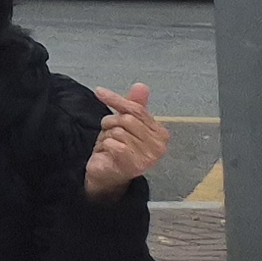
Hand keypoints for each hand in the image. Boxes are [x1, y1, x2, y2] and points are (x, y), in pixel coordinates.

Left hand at [86, 83, 166, 199]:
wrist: (108, 175)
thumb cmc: (118, 149)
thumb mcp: (125, 124)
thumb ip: (134, 105)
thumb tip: (141, 86)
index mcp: (161, 134)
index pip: (137, 109)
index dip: (116, 100)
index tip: (100, 92)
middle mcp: (159, 146)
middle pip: (126, 119)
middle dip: (110, 124)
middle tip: (110, 135)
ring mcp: (148, 157)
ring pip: (117, 131)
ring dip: (106, 137)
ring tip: (110, 146)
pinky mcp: (133, 165)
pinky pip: (111, 143)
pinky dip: (104, 146)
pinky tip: (108, 154)